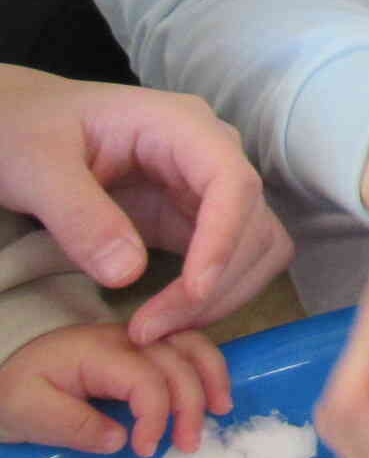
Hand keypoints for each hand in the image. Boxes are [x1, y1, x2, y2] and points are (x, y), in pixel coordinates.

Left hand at [0, 67, 293, 345]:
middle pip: (253, 223)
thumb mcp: (38, 167)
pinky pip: (233, 260)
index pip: (232, 182)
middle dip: (215, 283)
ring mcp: (208, 188)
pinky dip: (216, 294)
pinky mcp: (197, 218)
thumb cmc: (27, 132)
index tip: (193, 292)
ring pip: (257, 246)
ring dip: (224, 294)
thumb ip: (79, 216)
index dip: (224, 239)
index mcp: (181, 126)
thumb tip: (128, 274)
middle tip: (150, 331)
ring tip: (160, 330)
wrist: (22, 125)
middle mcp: (212, 154)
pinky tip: (170, 316)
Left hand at [0, 323, 229, 455]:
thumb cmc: (17, 395)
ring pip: (192, 344)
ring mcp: (138, 339)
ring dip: (212, 376)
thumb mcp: (28, 414)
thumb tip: (120, 440)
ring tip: (221, 410)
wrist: (6, 375)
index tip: (146, 451)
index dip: (156, 416)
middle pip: (178, 360)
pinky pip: (187, 346)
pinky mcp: (144, 347)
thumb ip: (72, 426)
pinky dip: (207, 367)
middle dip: (191, 403)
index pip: (146, 378)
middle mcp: (126, 338)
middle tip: (188, 445)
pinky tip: (213, 392)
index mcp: (97, 352)